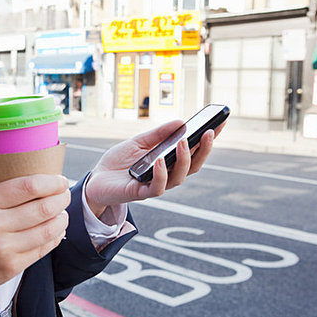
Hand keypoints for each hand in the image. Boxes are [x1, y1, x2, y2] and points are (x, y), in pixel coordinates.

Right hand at [0, 175, 70, 316]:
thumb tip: (3, 169)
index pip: (27, 187)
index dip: (50, 181)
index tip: (59, 179)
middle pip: (43, 207)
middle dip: (61, 198)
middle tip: (64, 193)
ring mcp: (4, 249)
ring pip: (48, 229)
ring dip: (62, 218)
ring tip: (63, 212)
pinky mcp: (11, 267)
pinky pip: (43, 249)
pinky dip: (55, 237)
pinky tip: (56, 230)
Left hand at [85, 120, 224, 215]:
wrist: (96, 179)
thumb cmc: (118, 161)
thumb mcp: (138, 142)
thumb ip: (158, 134)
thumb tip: (181, 122)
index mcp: (169, 161)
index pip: (194, 151)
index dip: (208, 139)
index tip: (221, 122)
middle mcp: (167, 174)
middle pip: (193, 165)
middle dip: (204, 150)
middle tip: (209, 132)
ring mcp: (155, 185)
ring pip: (179, 177)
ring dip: (184, 159)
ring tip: (183, 142)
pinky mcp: (141, 193)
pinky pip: (157, 187)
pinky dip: (161, 174)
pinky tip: (160, 161)